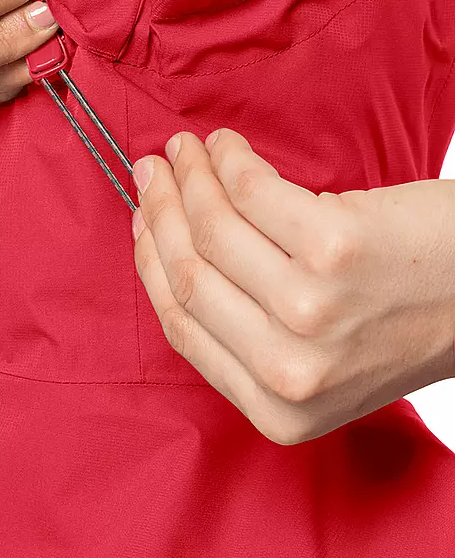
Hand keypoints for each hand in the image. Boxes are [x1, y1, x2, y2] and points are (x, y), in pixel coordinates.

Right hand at [131, 128, 454, 444]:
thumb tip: (171, 254)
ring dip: (191, 178)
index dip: (154, 264)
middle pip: (190, 275)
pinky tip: (228, 147)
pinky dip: (230, 160)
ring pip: (214, 230)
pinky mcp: (336, 250)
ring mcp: (312, 311)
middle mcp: (291, 371)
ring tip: (189, 151)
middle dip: (160, 213)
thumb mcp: (323, 362)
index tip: (144, 221)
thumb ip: (250, 334)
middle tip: (153, 171)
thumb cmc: (412, 317)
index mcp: (279, 410)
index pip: (184, 327)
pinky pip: (253, 192)